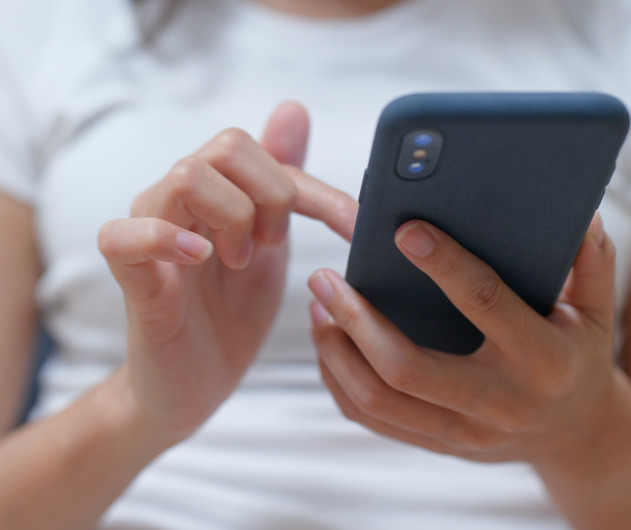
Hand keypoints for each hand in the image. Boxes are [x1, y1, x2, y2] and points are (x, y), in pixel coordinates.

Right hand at [98, 102, 357, 442]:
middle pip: (227, 146)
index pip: (265, 153)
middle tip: (274, 245)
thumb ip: (283, 182)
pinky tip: (200, 259)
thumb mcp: (271, 244)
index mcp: (215, 192)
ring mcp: (150, 234)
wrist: (193, 385)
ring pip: (187, 176)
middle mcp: (178, 200)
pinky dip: (165, 238)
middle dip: (272, 195)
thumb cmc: (230, 315)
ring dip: (234, 218)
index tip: (354, 228)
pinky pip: (123, 235)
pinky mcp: (130, 277)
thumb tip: (293, 108)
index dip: (317, 190)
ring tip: (240, 261)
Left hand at [308, 214, 616, 463]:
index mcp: (544, 360)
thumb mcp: (598, 310)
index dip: (444, 265)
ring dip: (337, 352)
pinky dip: (341, 382)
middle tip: (324, 277)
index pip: (485, 305)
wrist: (576, 433)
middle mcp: (500, 403)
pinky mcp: (440, 445)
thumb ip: (591, 262)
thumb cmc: (581, 356)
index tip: (403, 229)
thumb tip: (576, 213)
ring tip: (318, 306)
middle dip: (357, 319)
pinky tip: (330, 343)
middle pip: (408, 367)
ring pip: (379, 400)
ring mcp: (465, 432)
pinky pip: (375, 420)